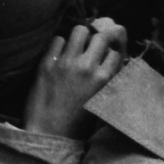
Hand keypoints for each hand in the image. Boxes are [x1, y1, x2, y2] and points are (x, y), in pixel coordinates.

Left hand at [22, 19, 126, 136]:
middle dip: (98, 38)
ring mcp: (67, 63)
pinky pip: (57, 39)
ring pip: (79, 30)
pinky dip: (59, 44)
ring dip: (80, 36)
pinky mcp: (48, 63)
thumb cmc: (77, 123)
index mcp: (104, 80)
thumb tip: (110, 59)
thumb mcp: (101, 102)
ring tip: (76, 45)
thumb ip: (107, 81)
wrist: (49, 134)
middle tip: (91, 45)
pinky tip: (59, 54)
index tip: (104, 56)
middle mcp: (87, 68)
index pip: (115, 52)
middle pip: (101, 36)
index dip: (109, 53)